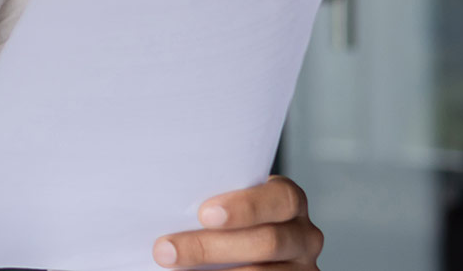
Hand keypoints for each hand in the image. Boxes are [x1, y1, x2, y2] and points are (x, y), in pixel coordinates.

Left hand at [153, 175, 322, 269]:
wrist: (236, 246)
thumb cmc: (218, 219)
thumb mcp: (222, 205)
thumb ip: (207, 202)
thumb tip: (158, 204)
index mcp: (288, 201)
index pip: (281, 198)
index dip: (246, 206)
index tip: (204, 214)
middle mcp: (304, 235)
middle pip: (267, 242)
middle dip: (211, 247)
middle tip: (165, 250)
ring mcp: (302, 268)